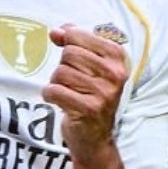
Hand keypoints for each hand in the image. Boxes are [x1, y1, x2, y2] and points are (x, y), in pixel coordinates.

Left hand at [42, 25, 128, 160]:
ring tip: (68, 93)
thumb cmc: (90, 95)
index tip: (70, 57)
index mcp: (117, 57)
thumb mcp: (88, 65)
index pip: (78, 35)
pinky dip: (50, 95)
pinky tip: (60, 101)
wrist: (95, 137)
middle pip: (69, 54)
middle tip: (72, 82)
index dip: (67, 43)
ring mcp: (104, 92)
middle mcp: (115, 73)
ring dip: (56, 83)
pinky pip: (54, 91)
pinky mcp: (89, 108)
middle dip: (63, 67)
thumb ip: (73, 43)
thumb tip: (56, 32)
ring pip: (60, 72)